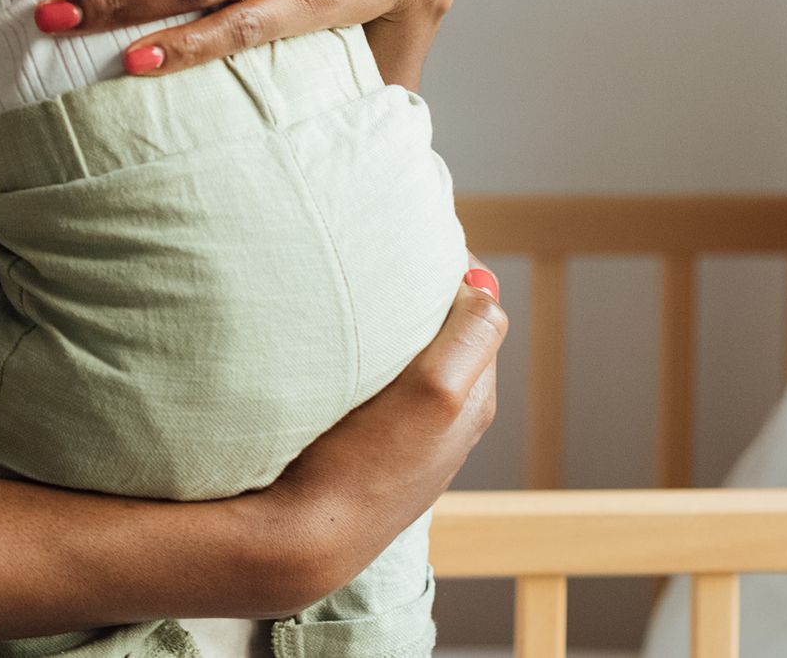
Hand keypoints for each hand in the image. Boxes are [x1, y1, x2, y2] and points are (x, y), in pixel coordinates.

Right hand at [245, 276, 505, 606]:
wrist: (302, 541)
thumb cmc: (365, 466)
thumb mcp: (435, 392)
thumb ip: (470, 337)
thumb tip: (484, 290)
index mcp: (474, 398)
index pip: (480, 311)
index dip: (450, 273)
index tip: (410, 245)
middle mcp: (451, 419)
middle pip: (447, 332)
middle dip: (421, 297)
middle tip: (379, 266)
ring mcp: (411, 437)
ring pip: (413, 358)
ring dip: (392, 328)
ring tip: (357, 302)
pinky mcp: (373, 448)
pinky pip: (382, 384)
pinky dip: (370, 360)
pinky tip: (339, 358)